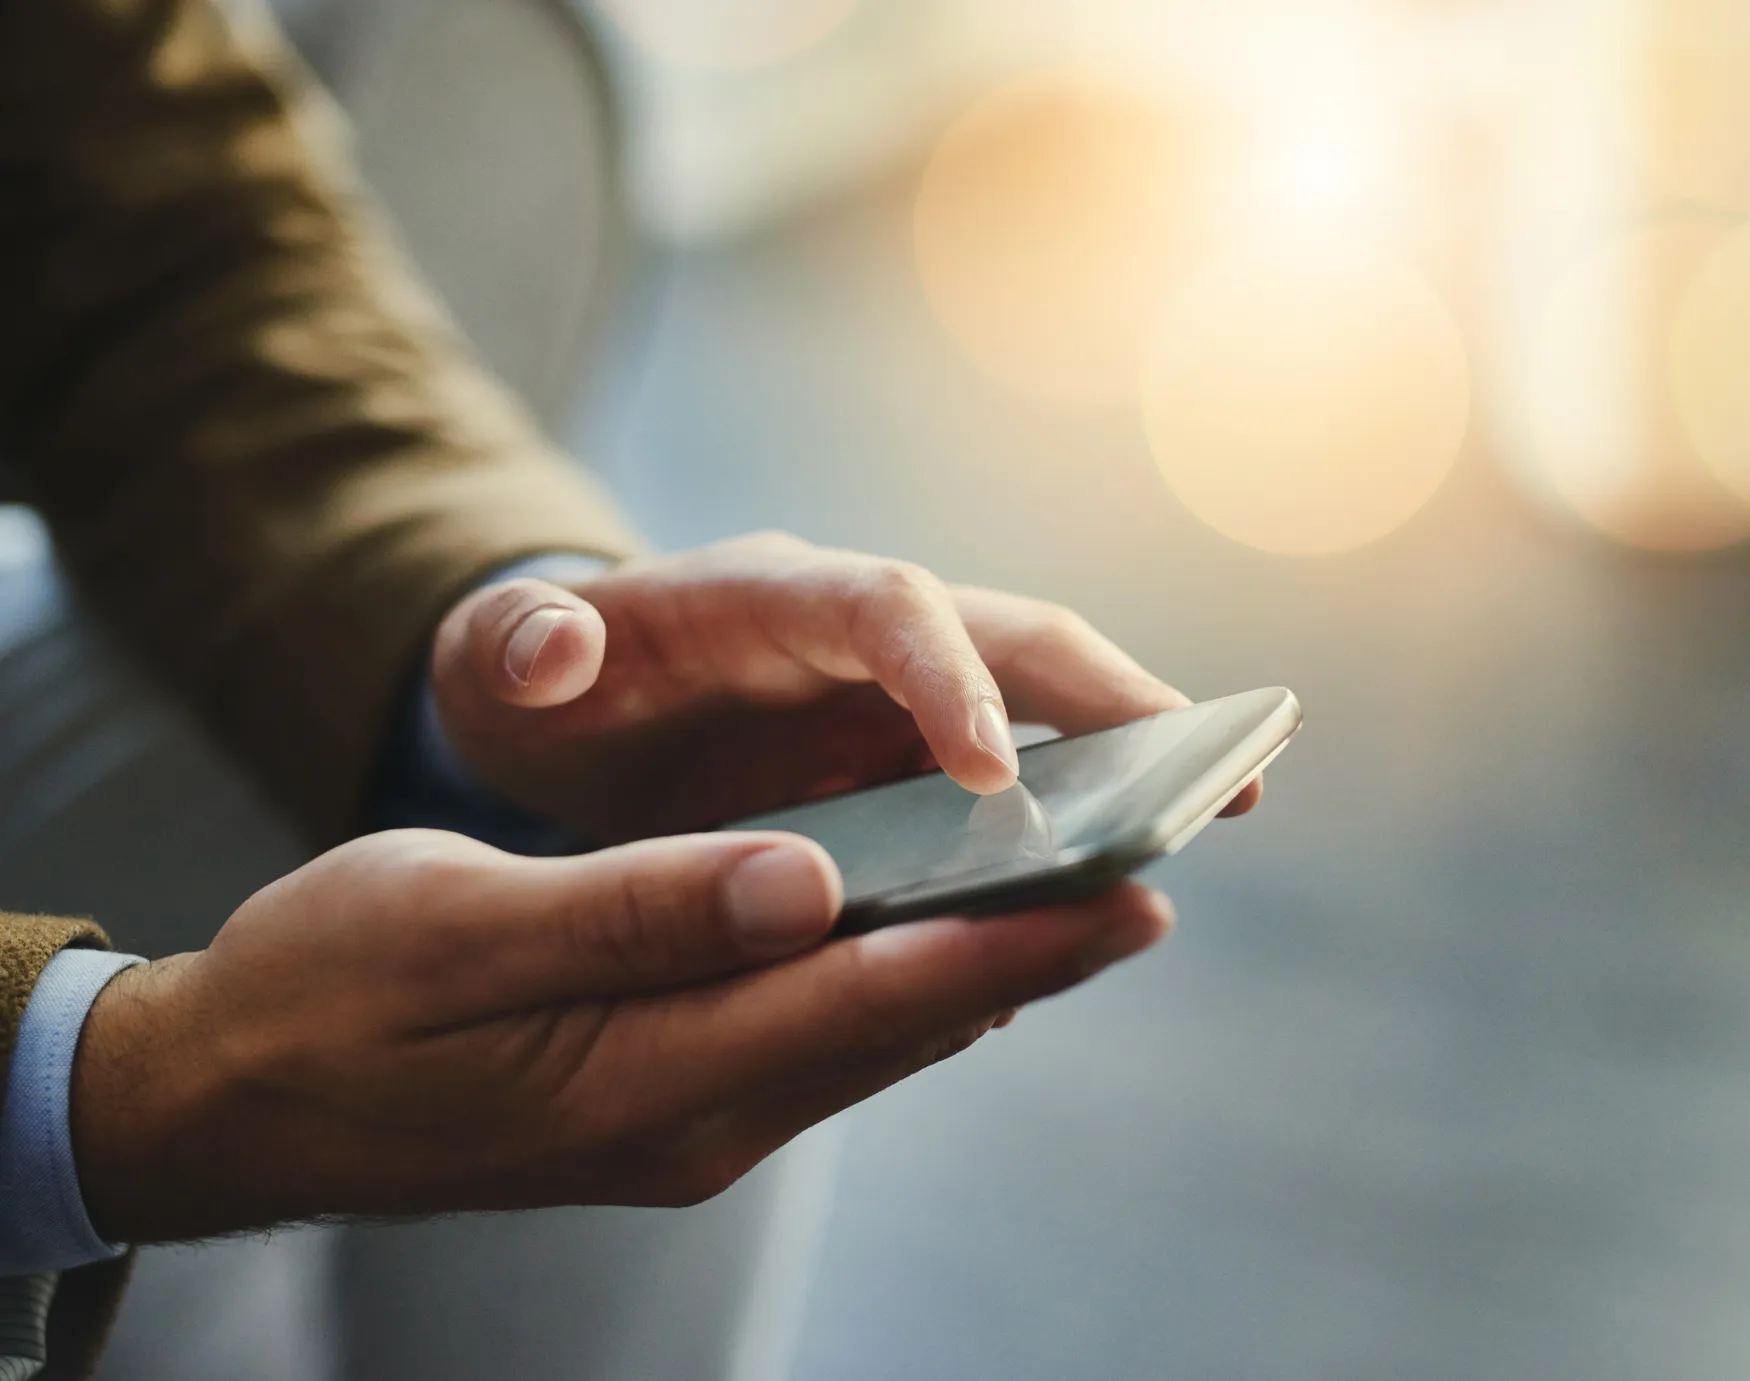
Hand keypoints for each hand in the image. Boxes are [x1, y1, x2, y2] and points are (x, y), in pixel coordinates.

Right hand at [70, 828, 1169, 1244]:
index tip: (1131, 893)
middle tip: (1154, 884)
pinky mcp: (667, 1102)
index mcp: (649, 1073)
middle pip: (902, 1022)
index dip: (1011, 940)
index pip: (871, 994)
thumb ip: (639, 912)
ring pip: (871, 1035)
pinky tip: (943, 938)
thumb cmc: (324, 992)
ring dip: (981, 969)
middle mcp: (695, 1118)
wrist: (230, 1099)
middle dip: (1034, 956)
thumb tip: (805, 880)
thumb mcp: (458, 927)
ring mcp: (685, 1122)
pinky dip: (896, 983)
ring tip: (1084, 903)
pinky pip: (816, 1039)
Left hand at [429, 532, 1262, 841]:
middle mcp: (860, 631)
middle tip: (1219, 771)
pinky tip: (1095, 911)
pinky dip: (1061, 835)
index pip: (888, 610)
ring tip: (1217, 814)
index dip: (950, 681)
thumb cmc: (530, 683)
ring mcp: (898, 697)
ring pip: (1041, 712)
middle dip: (1117, 698)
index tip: (999, 775)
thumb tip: (553, 646)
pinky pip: (1012, 791)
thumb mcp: (495, 662)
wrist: (559, 709)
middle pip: (1014, 640)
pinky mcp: (911, 762)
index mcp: (772, 596)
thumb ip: (516, 646)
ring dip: (1130, 756)